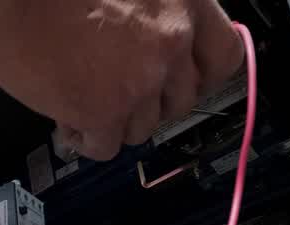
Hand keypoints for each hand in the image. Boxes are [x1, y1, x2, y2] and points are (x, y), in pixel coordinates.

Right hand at [0, 0, 241, 160]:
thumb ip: (148, 10)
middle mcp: (173, 37)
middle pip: (181, 99)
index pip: (224, 54)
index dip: (199, 75)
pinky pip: (106, 146)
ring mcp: (144, 76)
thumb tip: (145, 42)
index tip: (182, 81)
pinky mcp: (107, 109)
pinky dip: (85, 138)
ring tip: (81, 101)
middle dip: (148, 102)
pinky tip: (65, 118)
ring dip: (114, 121)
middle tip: (117, 93)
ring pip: (143, 127)